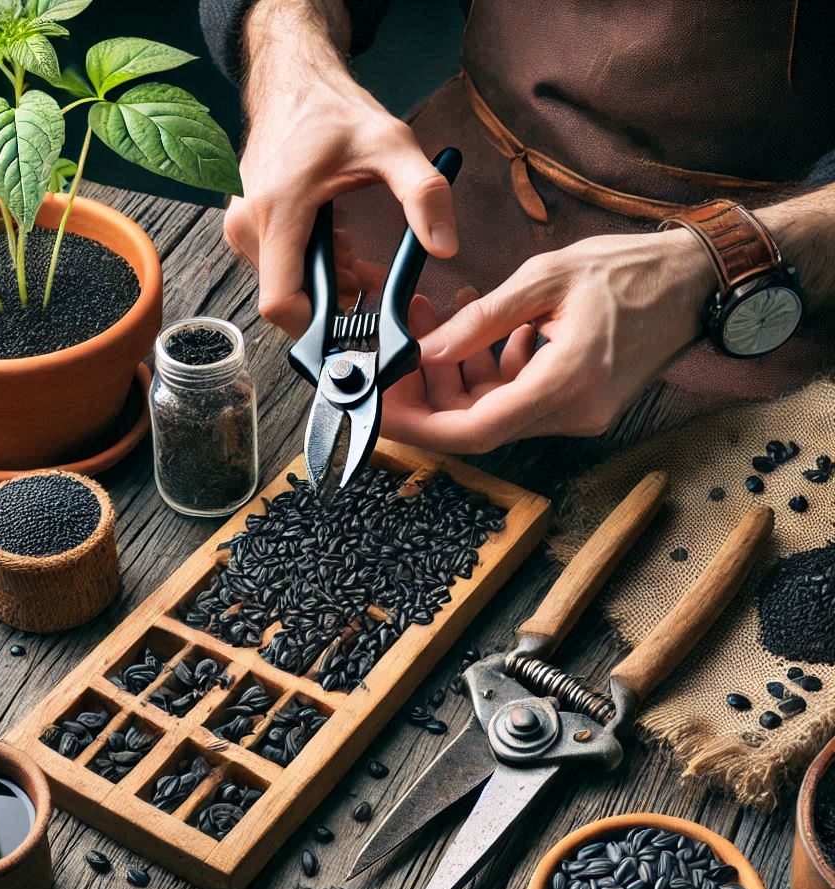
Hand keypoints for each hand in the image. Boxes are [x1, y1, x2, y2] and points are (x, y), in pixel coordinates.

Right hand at [225, 0, 457, 337]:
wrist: (293, 79)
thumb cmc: (333, 110)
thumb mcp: (391, 145)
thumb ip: (423, 194)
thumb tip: (445, 246)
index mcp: (277, 213)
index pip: (281, 303)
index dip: (316, 329)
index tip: (352, 328)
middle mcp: (249, 225)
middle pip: (289, 299)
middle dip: (333, 300)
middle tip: (368, 276)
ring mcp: (244, 226)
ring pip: (286, 285)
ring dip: (326, 283)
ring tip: (357, 257)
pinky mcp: (248, 225)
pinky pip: (279, 267)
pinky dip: (313, 267)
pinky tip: (338, 243)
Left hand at [382, 230, 715, 452]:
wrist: (696, 281)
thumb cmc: (631, 269)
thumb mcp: (545, 278)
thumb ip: (481, 321)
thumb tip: (426, 350)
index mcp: (567, 383)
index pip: (476, 430)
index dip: (420, 426)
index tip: (381, 409)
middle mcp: (573, 412)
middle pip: (476, 424)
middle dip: (428, 394)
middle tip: (397, 354)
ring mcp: (578, 412)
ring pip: (493, 410)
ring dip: (456, 373)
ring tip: (437, 317)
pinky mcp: (578, 402)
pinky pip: (517, 397)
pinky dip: (489, 369)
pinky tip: (481, 328)